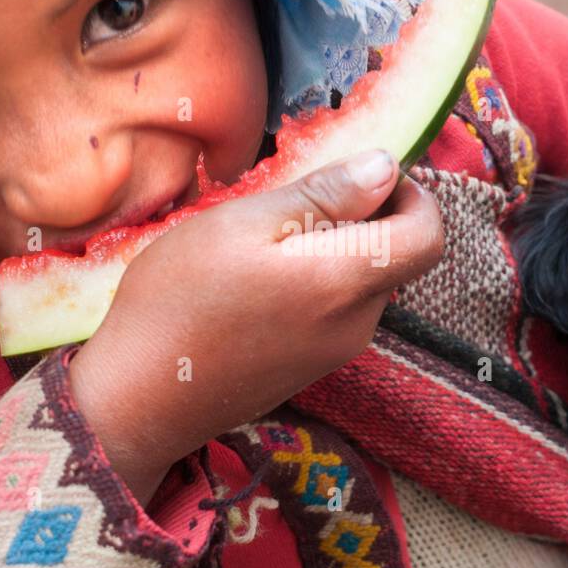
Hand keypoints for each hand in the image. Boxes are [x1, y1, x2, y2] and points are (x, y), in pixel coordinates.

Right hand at [68, 149, 443, 501]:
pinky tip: (260, 278)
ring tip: (266, 239)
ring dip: (335, 248)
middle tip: (295, 201)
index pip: (430, 234)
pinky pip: (338, 309)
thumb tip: (386, 167)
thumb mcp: (243, 224)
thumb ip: (324, 196)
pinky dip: (318, 281)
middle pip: (399, 256)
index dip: (410, 193)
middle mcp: (357, 323)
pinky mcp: (312, 367)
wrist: (138, 399)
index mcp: (346, 282)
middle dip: (365, 217)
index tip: (360, 174)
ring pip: (365, 280)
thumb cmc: (179, 300)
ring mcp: (337, 352)